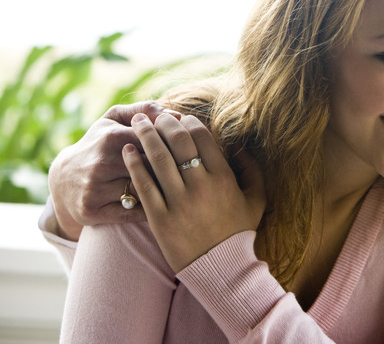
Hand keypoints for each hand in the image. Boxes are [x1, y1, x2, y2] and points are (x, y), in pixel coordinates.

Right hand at [48, 102, 179, 240]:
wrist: (63, 178)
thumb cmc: (100, 142)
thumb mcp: (115, 119)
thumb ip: (145, 109)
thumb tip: (177, 114)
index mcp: (111, 138)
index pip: (156, 140)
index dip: (175, 145)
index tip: (187, 150)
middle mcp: (101, 164)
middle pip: (152, 167)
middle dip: (172, 169)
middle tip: (189, 172)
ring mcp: (95, 189)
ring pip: (144, 192)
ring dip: (163, 191)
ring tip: (178, 188)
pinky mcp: (92, 212)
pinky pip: (131, 213)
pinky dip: (149, 210)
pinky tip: (161, 205)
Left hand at [123, 113, 265, 272]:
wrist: (220, 268)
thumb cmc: (238, 231)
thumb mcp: (256, 199)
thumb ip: (252, 169)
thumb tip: (238, 145)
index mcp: (224, 178)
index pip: (202, 138)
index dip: (189, 122)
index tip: (180, 118)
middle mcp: (201, 187)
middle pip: (178, 143)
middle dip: (164, 123)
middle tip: (154, 114)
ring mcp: (179, 203)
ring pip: (158, 159)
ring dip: (146, 136)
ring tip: (137, 123)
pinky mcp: (160, 218)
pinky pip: (144, 185)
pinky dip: (134, 164)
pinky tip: (127, 151)